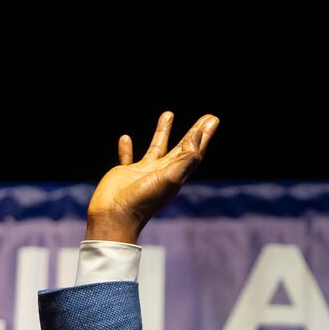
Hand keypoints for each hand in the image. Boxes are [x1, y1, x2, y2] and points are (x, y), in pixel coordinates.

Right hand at [86, 111, 218, 243]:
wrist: (115, 216)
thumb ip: (185, 158)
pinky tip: (125, 138)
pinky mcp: (125, 174)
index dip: (204, 135)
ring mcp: (144, 172)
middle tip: (207, 117)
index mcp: (175, 174)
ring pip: (156, 148)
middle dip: (194, 132)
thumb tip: (199, 134)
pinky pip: (128, 157)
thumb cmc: (143, 199)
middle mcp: (162, 172)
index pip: (194, 151)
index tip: (213, 119)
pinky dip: (127, 149)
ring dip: (163, 132)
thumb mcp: (170, 178)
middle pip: (182, 148)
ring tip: (168, 113)